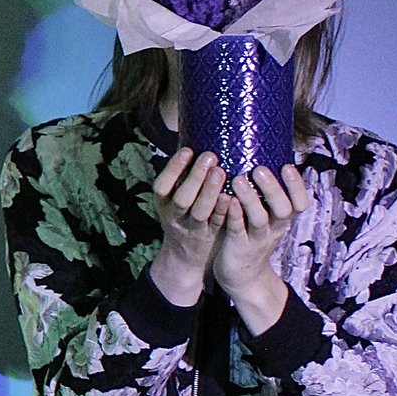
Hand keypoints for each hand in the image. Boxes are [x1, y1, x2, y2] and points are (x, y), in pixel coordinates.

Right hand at [146, 147, 227, 304]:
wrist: (185, 254)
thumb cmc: (185, 214)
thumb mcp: (174, 198)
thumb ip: (183, 178)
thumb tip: (199, 140)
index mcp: (162, 203)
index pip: (162, 185)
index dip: (173, 168)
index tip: (188, 150)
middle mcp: (174, 216)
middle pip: (182, 198)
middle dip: (195, 177)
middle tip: (210, 156)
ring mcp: (191, 228)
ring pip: (200, 212)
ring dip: (210, 192)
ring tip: (222, 172)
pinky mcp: (209, 237)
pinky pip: (218, 223)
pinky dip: (225, 210)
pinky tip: (234, 196)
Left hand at [215, 164, 310, 308]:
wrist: (244, 277)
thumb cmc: (251, 238)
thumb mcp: (266, 219)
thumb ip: (266, 197)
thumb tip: (261, 161)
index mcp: (282, 219)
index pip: (300, 202)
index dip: (297, 186)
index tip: (288, 166)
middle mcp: (274, 229)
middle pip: (283, 209)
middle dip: (273, 188)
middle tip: (259, 169)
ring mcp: (257, 239)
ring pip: (260, 219)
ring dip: (251, 198)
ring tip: (239, 179)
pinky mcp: (238, 247)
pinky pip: (237, 230)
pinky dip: (234, 215)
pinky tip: (227, 200)